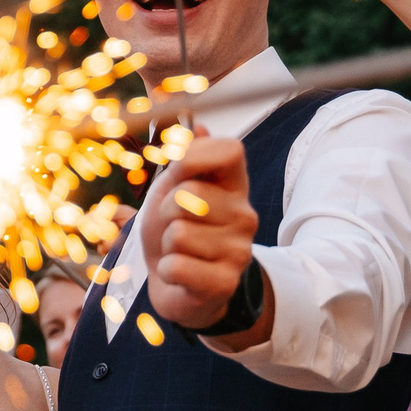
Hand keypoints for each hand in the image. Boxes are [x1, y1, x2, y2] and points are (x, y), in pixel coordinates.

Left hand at [139, 135, 262, 335]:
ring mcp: (239, 250)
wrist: (180, 286)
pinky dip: (167, 271)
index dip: (195, 155)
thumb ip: (182, 157)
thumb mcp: (172, 189)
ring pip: (178, 232)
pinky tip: (180, 274)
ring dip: (166, 245)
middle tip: (173, 226)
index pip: (230, 150)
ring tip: (179, 251)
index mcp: (234, 186)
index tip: (177, 171)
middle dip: (165, 211)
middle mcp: (244, 215)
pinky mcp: (225, 283)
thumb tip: (196, 124)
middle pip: (187, 194)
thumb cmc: (176, 230)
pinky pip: (176, 266)